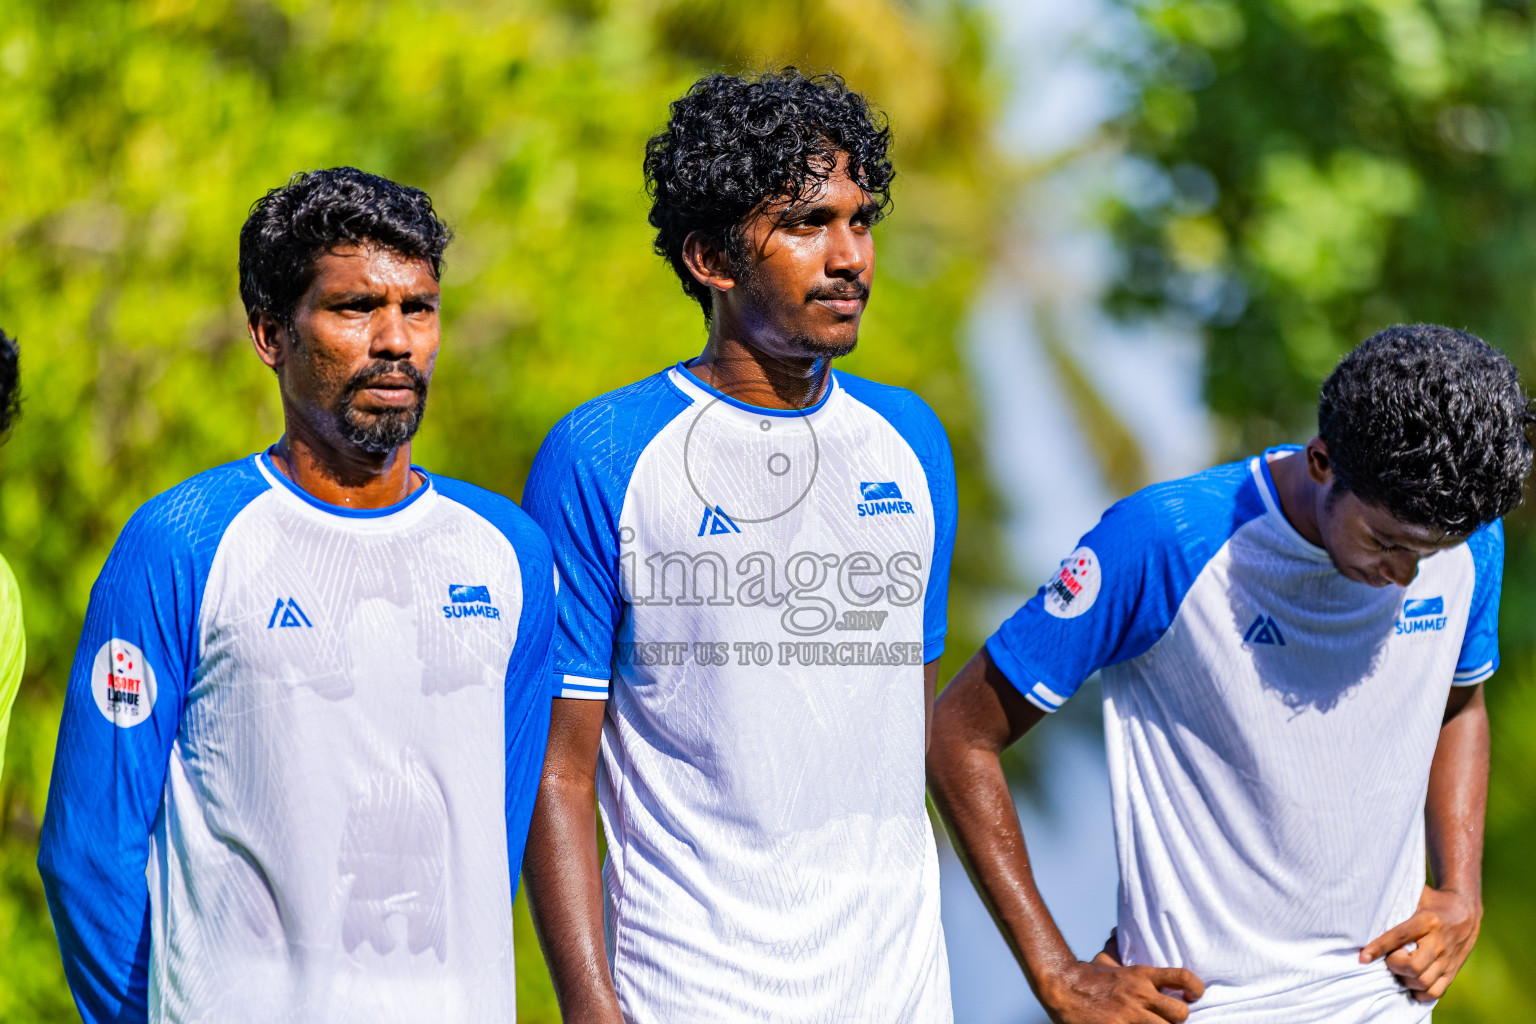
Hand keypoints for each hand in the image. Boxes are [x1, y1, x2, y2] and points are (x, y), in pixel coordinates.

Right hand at [1040, 951, 1203, 1023]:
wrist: (1062, 988)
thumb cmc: (1086, 975)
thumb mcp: (1104, 959)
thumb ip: (1116, 948)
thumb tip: (1117, 930)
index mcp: (1141, 976)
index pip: (1182, 976)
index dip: (1196, 987)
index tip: (1193, 995)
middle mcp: (1140, 995)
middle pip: (1180, 1012)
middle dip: (1178, 1019)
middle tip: (1169, 1019)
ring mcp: (1131, 1015)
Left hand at [1361, 884, 1481, 1002]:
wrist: (1465, 910)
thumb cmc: (1432, 901)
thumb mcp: (1416, 893)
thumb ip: (1396, 898)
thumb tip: (1366, 899)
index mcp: (1427, 921)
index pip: (1400, 937)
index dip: (1379, 948)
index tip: (1363, 957)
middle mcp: (1439, 942)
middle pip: (1414, 966)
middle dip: (1394, 965)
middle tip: (1389, 958)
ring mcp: (1448, 960)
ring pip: (1423, 982)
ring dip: (1404, 980)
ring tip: (1398, 969)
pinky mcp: (1453, 971)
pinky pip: (1435, 992)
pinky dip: (1418, 993)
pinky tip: (1409, 982)